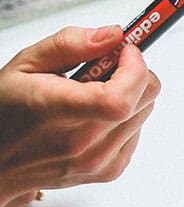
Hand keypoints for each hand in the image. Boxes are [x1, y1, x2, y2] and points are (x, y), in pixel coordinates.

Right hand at [0, 26, 159, 206]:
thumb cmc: (5, 113)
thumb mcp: (25, 65)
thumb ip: (69, 44)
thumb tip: (113, 35)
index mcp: (57, 112)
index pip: (119, 98)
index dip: (134, 68)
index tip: (124, 51)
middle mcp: (81, 143)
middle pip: (145, 97)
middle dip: (134, 72)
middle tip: (106, 67)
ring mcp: (98, 161)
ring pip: (146, 111)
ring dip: (130, 94)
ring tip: (92, 94)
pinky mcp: (109, 170)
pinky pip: (138, 131)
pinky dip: (126, 117)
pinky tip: (94, 115)